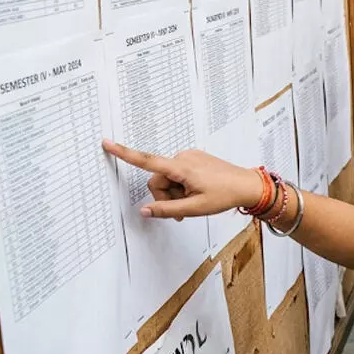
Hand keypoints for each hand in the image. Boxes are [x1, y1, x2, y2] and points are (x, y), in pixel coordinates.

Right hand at [102, 140, 262, 218]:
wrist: (247, 185)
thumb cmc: (225, 195)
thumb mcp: (194, 209)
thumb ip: (166, 210)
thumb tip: (144, 211)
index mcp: (182, 167)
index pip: (146, 161)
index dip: (124, 153)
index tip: (106, 143)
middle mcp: (183, 157)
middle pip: (158, 180)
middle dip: (165, 196)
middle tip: (183, 210)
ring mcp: (190, 156)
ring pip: (168, 178)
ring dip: (175, 193)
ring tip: (193, 201)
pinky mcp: (195, 158)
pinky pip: (178, 173)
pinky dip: (182, 186)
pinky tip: (197, 192)